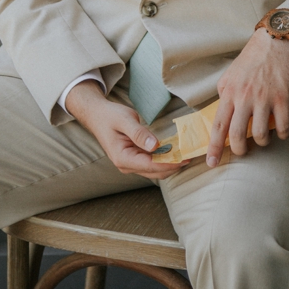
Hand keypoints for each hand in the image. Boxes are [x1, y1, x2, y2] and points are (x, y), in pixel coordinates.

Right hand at [64, 80, 186, 179]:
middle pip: (155, 172)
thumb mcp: (125, 120)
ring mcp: (130, 164)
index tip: (185, 158)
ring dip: (171, 165)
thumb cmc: (110, 116)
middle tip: (192, 156)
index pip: (151, 165)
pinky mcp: (134, 159)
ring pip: (155, 170)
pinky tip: (176, 153)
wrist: (97, 116)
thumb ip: (139, 133)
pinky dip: (164, 160)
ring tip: (187, 155)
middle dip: (174, 166)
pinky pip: (152, 164)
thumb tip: (155, 146)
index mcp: (122, 158)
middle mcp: (126, 165)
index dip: (170, 163)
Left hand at [208, 30, 288, 165]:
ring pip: (260, 133)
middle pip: (237, 135)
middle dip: (239, 150)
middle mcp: (245, 98)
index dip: (213, 148)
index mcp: (229, 93)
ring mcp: (265, 98)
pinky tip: (281, 133)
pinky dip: (282, 134)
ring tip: (263, 139)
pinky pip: (283, 125)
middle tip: (242, 151)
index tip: (211, 162)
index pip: (218, 126)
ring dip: (262, 142)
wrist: (274, 42)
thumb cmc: (251, 59)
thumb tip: (222, 113)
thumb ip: (224, 94)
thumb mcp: (229, 75)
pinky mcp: (283, 97)